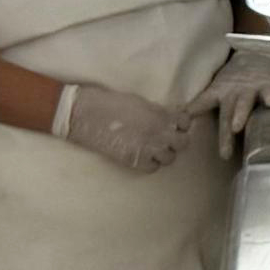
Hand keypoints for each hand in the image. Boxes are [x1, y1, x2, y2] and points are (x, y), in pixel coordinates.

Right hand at [55, 83, 195, 172]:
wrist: (84, 113)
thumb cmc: (108, 101)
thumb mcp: (139, 102)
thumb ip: (156, 112)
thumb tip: (166, 119)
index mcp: (161, 114)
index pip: (186, 123)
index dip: (181, 124)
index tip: (174, 125)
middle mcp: (159, 132)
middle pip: (182, 143)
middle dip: (175, 141)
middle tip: (164, 138)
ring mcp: (147, 148)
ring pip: (169, 158)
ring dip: (163, 153)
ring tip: (152, 148)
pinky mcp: (133, 160)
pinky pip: (152, 167)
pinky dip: (149, 163)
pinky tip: (141, 156)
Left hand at [196, 49, 269, 153]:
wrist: (257, 54)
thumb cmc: (236, 79)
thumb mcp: (221, 89)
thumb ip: (211, 105)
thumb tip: (189, 125)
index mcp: (218, 94)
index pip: (202, 103)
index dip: (192, 112)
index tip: (181, 126)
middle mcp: (231, 93)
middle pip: (226, 115)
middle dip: (225, 135)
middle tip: (224, 153)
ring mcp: (249, 89)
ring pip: (243, 103)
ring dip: (239, 114)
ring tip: (236, 127)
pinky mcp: (266, 84)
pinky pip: (268, 91)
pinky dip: (269, 96)